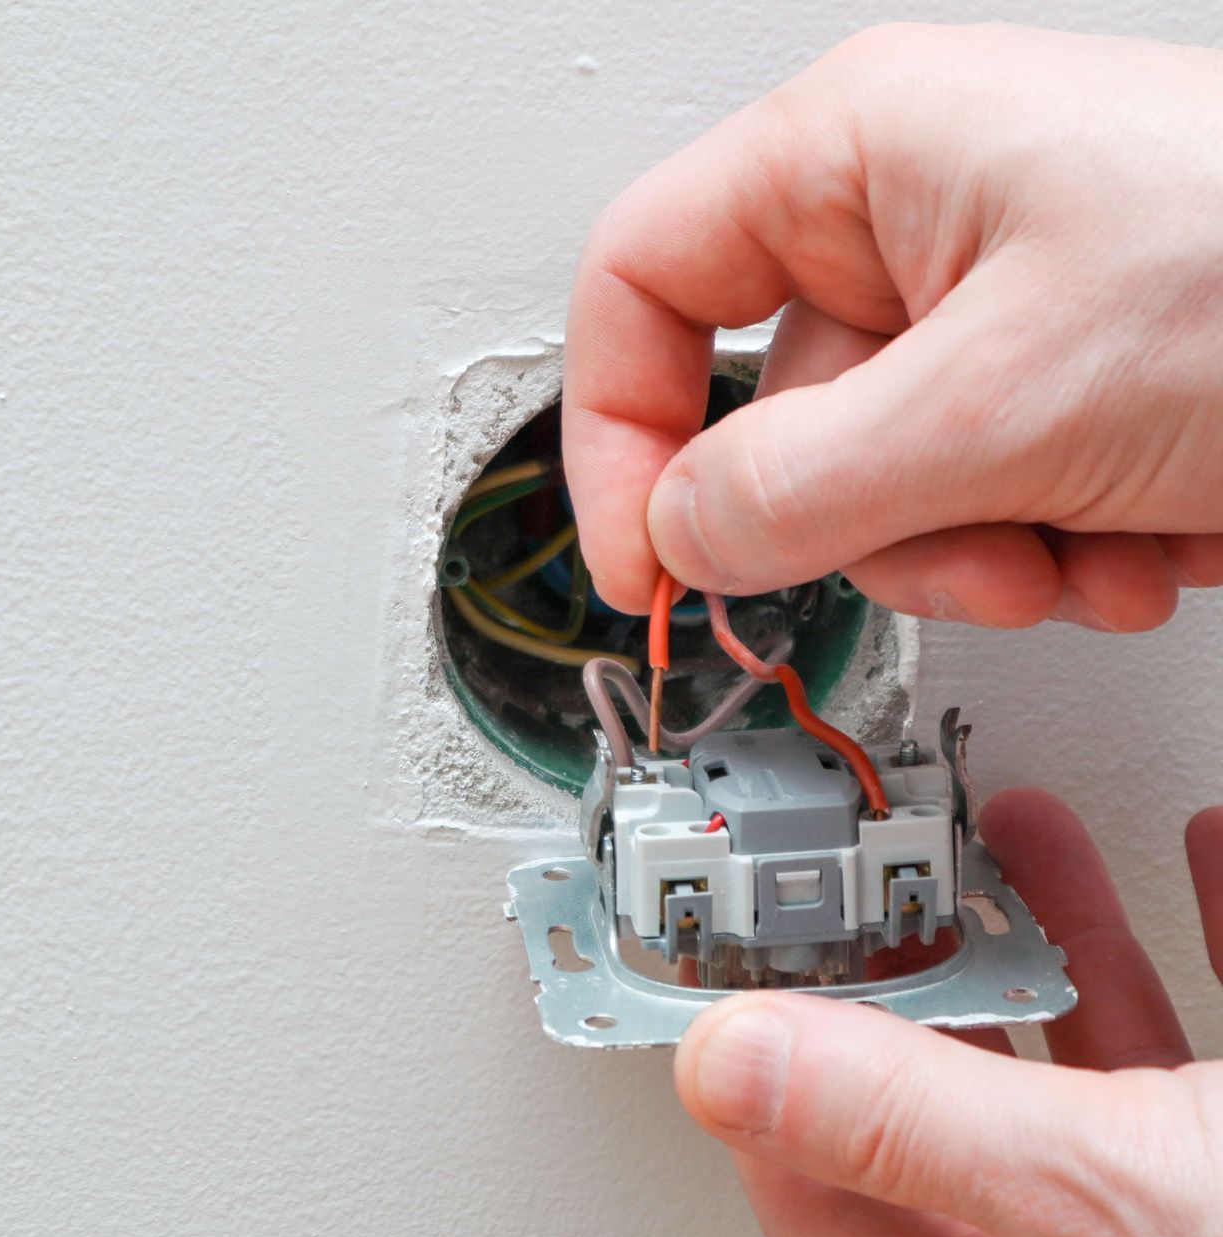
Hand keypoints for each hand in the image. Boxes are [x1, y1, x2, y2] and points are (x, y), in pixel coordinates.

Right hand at [564, 23, 1222, 628]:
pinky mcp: (1065, 382)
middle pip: (774, 418)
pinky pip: (978, 503)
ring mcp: (996, 305)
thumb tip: (686, 539)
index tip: (645, 562)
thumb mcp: (1008, 398)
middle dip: (872, 523)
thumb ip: (802, 484)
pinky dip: (1050, 552)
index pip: (641, 286)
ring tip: (1084, 536)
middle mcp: (914, 217)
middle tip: (962, 546)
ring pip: (880, 486)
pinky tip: (1141, 530)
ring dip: (976, 553)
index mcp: (860, 151)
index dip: (617, 432)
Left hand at [672, 789, 1222, 1236]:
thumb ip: (906, 1120)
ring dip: (1057, 925)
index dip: (768, 1069)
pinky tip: (1201, 852)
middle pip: (947, 1104)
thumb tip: (729, 1058)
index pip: (819, 1196)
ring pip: (1089, 1054)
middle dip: (916, 965)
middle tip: (868, 880)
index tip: (738, 962)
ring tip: (1018, 830)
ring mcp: (1175, 1213)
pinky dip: (1194, 930)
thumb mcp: (1093, 1190)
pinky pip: (1210, 1027)